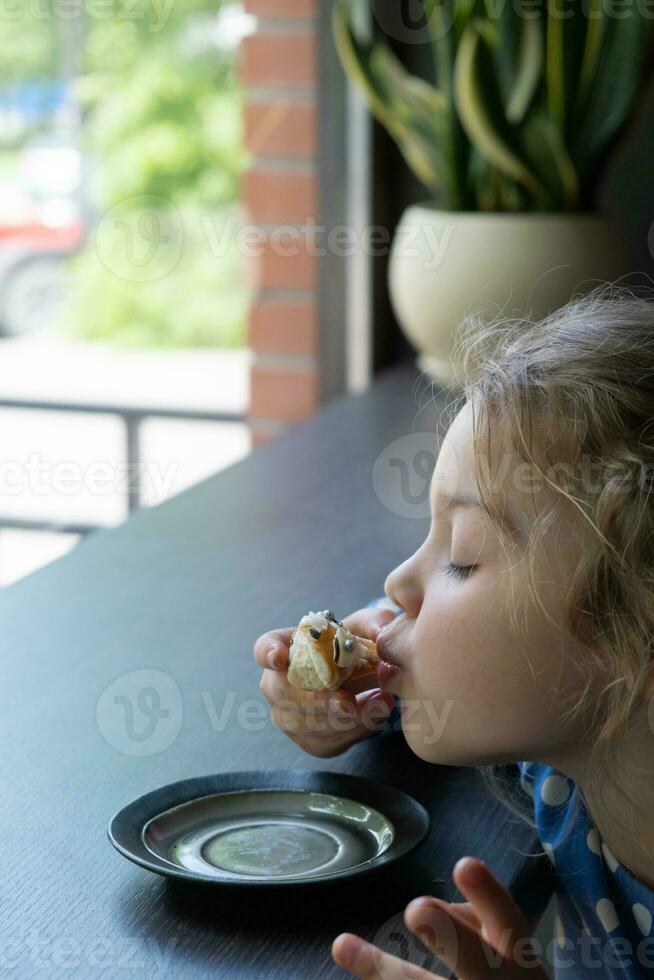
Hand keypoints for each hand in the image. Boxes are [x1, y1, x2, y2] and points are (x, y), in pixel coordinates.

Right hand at [254, 607, 397, 757]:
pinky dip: (353, 732)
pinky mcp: (309, 740)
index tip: (279, 657)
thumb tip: (380, 634)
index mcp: (284, 647)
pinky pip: (325, 743)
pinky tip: (376, 715)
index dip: (267, 654)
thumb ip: (374, 623)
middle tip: (348, 702)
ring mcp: (289, 715)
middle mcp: (278, 684)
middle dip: (315, 701)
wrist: (367, 677)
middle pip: (282, 695)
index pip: (263, 649)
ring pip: (303, 725)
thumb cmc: (356, 646)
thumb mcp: (366, 626)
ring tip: (377, 704)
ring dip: (342, 720)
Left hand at [331, 857, 547, 978]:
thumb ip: (477, 921)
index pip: (507, 922)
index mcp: (516, 961)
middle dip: (446, 936)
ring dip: (382, 969)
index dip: (489, 896)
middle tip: (416, 908)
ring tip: (344, 945)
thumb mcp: (508, 952)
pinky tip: (345, 957)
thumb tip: (439, 904)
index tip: (465, 863)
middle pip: (475, 963)